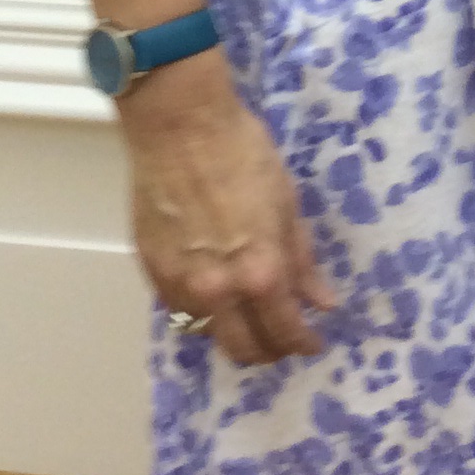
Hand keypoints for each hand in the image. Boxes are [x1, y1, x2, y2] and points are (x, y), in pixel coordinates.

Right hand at [123, 79, 337, 366]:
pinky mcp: (151, 269)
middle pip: (244, 349)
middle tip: (280, 336)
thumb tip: (323, 303)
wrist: (179, 124)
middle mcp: (219, 290)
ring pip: (207, 333)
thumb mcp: (286, 202)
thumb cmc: (242, 152)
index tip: (312, 341)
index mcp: (261, 273)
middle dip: (268, 350)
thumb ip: (302, 260)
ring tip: (244, 313)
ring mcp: (180, 283)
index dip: (303, 343)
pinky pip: (177, 307)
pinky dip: (199, 307)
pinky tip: (211, 288)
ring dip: (231, 330)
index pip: (285, 333)